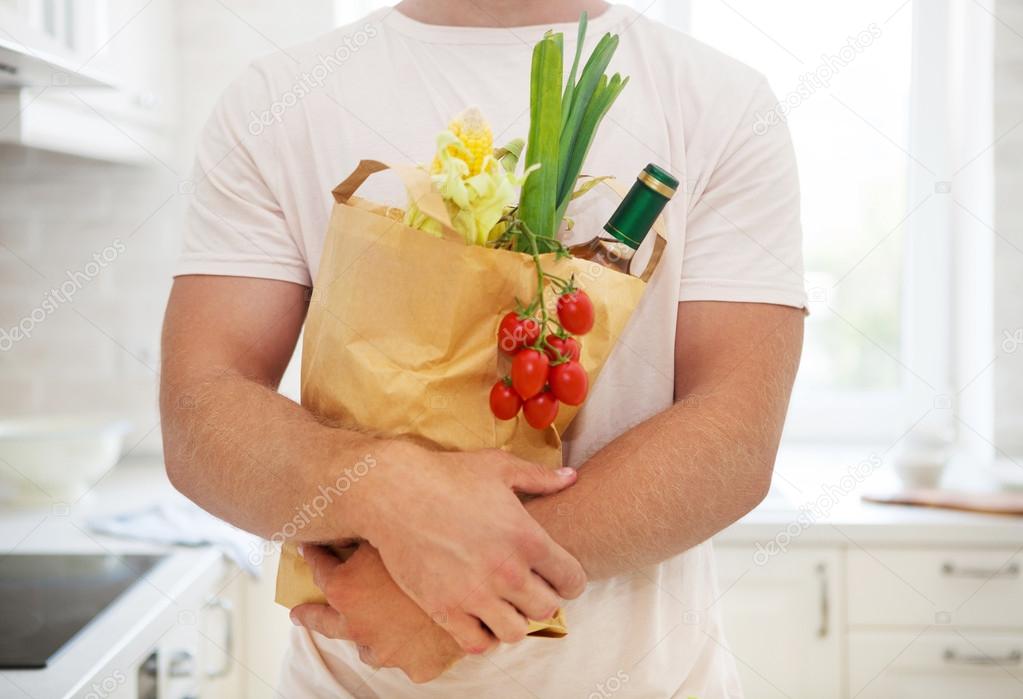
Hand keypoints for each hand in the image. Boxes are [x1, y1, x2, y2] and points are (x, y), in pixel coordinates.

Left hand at [291, 544, 464, 683]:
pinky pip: (406, 660)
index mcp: (344, 590)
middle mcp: (357, 625)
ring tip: (372, 624)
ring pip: (367, 647)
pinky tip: (416, 636)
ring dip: (367, 635)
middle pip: (323, 622)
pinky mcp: (415, 666)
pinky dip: (409, 649)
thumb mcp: (388, 533)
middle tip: (299, 613)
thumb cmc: (431, 550)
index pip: (318, 566)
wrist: (475, 588)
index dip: (312, 554)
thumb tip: (349, 514)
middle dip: (310, 615)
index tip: (307, 550)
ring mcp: (385, 651)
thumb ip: (363, 531)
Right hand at [354, 444, 585, 652]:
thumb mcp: (499, 468)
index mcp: (528, 538)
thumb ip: (539, 477)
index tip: (555, 575)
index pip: (572, 580)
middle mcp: (508, 573)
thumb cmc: (447, 476)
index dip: (568, 579)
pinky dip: (481, 635)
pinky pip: (477, 644)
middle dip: (541, 599)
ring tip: (502, 604)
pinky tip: (476, 615)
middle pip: (547, 609)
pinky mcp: (445, 609)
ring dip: (512, 620)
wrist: (394, 493)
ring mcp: (476, 595)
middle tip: (526, 588)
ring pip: (516, 632)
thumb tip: (570, 478)